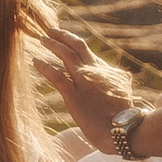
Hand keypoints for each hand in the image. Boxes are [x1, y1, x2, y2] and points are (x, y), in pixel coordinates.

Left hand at [32, 26, 136, 141]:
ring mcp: (84, 83)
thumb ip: (116, 82)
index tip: (64, 40)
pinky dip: (45, 67)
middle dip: (63, 35)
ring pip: (66, 55)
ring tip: (42, 39)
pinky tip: (36, 61)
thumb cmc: (125, 117)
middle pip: (78, 45)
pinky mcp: (74, 97)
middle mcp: (95, 71)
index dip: (73, 43)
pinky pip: (56, 76)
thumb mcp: (123, 92)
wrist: (125, 131)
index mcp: (106, 71)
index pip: (87, 52)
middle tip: (51, 30)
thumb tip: (119, 76)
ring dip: (53, 45)